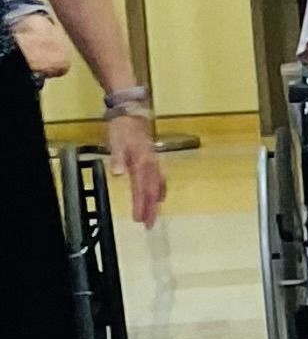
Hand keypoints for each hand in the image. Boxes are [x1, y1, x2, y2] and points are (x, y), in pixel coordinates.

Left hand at [109, 111, 164, 227]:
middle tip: (149, 225)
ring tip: (153, 216)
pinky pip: (160, 178)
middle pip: (152, 191)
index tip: (139, 219)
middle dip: (151, 209)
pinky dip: (161, 190)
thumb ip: (118, 159)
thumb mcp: (116, 142)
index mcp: (142, 163)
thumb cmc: (122, 128)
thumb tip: (118, 173)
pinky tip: (160, 196)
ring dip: (155, 202)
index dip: (141, 205)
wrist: (131, 113)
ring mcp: (154, 163)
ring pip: (157, 186)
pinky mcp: (153, 160)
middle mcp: (151, 165)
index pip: (141, 189)